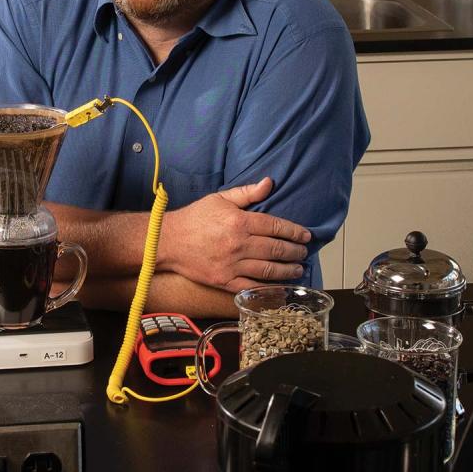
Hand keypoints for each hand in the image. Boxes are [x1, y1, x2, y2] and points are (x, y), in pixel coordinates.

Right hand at [158, 177, 310, 292]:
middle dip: (295, 251)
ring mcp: (232, 264)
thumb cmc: (194, 218)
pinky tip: (279, 285)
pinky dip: (268, 288)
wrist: (167, 241)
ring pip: (268, 269)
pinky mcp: (224, 281)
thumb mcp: (219, 199)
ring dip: (287, 269)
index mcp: (239, 221)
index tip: (305, 235)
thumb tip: (270, 183)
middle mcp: (238, 244)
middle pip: (276, 248)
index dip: (294, 231)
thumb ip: (246, 193)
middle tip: (304, 252)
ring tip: (298, 268)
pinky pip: (252, 286)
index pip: (276, 226)